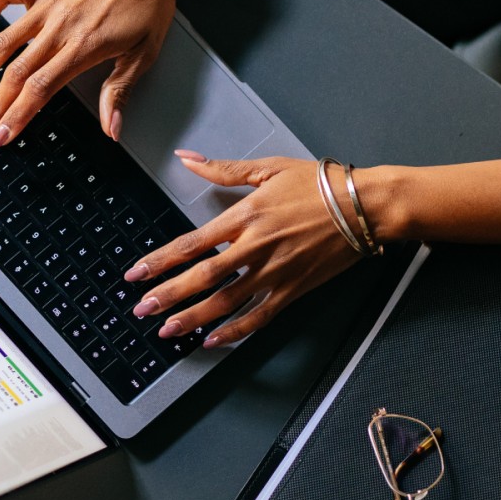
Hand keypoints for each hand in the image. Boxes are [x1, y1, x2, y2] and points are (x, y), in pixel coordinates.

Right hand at [0, 0, 194, 148]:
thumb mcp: (145, 52)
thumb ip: (120, 92)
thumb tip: (112, 130)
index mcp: (84, 47)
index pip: (39, 90)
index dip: (15, 118)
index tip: (0, 138)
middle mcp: (60, 27)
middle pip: (15, 74)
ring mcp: (48, 4)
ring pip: (2, 42)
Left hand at [128, 152, 366, 347]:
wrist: (364, 206)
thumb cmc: (319, 184)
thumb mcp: (268, 168)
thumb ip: (223, 169)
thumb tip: (188, 159)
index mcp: (244, 217)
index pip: (191, 244)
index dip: (160, 261)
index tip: (136, 274)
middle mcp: (254, 248)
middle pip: (201, 277)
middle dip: (167, 296)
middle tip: (141, 309)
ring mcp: (274, 272)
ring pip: (225, 302)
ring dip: (192, 318)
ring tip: (167, 330)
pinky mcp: (293, 289)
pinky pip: (259, 316)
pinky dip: (235, 331)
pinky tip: (213, 340)